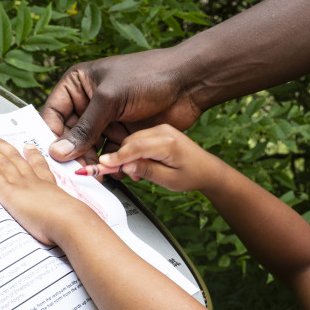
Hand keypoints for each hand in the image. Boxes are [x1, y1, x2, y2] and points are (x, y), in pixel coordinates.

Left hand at [0, 134, 88, 246]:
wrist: (68, 221)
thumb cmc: (71, 223)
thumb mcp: (73, 215)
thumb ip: (69, 214)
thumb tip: (77, 221)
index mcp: (50, 187)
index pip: (41, 168)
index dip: (34, 155)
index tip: (28, 147)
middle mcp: (34, 181)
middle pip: (17, 159)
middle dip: (5, 147)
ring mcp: (21, 184)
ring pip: (3, 163)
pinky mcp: (9, 192)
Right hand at [41, 49, 202, 162]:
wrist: (188, 83)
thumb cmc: (148, 76)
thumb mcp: (110, 100)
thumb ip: (85, 128)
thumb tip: (59, 150)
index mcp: (78, 84)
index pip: (54, 115)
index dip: (51, 136)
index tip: (54, 158)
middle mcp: (90, 103)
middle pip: (70, 136)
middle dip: (73, 154)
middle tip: (76, 171)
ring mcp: (107, 120)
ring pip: (90, 148)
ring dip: (93, 161)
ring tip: (98, 172)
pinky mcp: (124, 134)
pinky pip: (110, 154)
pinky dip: (112, 164)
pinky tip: (116, 169)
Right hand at [91, 125, 232, 193]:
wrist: (208, 169)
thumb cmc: (194, 175)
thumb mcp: (169, 180)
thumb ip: (147, 171)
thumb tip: (125, 168)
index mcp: (167, 142)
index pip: (134, 148)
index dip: (116, 158)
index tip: (102, 165)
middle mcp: (163, 131)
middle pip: (130, 143)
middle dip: (121, 159)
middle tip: (119, 176)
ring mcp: (160, 129)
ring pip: (132, 141)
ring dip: (128, 157)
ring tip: (138, 175)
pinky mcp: (159, 131)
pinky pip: (139, 140)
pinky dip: (135, 153)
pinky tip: (141, 165)